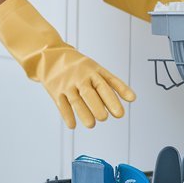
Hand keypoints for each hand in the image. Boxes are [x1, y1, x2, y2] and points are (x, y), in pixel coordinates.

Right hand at [0, 0, 135, 128]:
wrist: (50, 56)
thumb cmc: (80, 67)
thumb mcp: (97, 69)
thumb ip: (113, 84)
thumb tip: (133, 98)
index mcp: (94, 71)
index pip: (106, 84)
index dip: (114, 98)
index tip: (121, 113)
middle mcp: (81, 77)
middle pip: (90, 93)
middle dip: (98, 106)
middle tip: (105, 118)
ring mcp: (67, 84)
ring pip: (75, 100)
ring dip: (84, 113)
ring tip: (92, 124)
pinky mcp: (55, 91)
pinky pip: (61, 105)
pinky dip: (67, 115)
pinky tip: (73, 125)